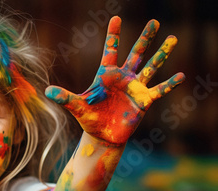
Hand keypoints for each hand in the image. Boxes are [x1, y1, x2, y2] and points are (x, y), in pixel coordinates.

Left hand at [46, 16, 184, 144]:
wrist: (102, 135)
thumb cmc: (89, 118)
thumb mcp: (76, 106)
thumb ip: (64, 97)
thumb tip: (47, 91)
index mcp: (106, 75)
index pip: (111, 50)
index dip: (113, 35)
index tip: (116, 17)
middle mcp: (123, 78)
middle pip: (136, 53)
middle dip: (145, 38)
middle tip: (155, 21)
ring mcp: (135, 88)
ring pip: (150, 67)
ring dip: (161, 54)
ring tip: (173, 38)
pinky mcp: (144, 101)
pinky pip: (159, 90)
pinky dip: (169, 84)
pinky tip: (181, 75)